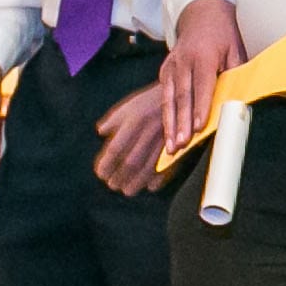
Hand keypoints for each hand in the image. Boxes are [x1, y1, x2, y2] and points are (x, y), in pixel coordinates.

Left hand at [90, 82, 170, 196]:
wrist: (184, 95)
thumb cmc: (152, 101)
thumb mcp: (130, 105)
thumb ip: (113, 120)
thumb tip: (100, 132)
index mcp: (134, 121)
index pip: (115, 148)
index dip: (106, 164)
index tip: (101, 173)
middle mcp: (148, 132)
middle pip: (131, 162)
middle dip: (120, 177)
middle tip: (112, 185)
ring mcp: (164, 141)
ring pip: (148, 169)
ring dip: (135, 183)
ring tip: (127, 191)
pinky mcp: (178, 146)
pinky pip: (167, 168)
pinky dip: (158, 180)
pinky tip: (150, 186)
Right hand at [158, 0, 244, 156]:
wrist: (201, 13)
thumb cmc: (222, 34)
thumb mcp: (236, 50)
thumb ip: (236, 75)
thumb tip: (239, 101)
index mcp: (204, 55)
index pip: (202, 86)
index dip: (200, 108)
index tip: (198, 127)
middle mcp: (184, 61)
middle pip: (182, 96)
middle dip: (181, 123)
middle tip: (181, 144)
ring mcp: (172, 66)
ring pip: (169, 99)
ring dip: (170, 124)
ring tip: (171, 146)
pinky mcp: (165, 71)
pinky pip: (164, 96)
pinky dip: (166, 116)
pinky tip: (168, 133)